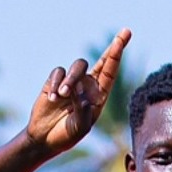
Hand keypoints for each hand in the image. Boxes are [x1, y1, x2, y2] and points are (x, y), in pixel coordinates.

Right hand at [26, 28, 131, 153]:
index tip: (124, 37)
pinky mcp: (54, 81)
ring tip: (62, 95)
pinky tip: (52, 99)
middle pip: (103, 60)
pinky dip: (55, 84)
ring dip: (71, 79)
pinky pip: (58, 73)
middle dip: (115, 47)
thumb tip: (78, 88)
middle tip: (126, 32)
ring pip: (77, 67)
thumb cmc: (66, 136)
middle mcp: (88, 86)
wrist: (45, 139)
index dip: (118, 54)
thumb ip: (82, 110)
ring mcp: (72, 82)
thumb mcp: (80, 128)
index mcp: (99, 96)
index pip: (111, 72)